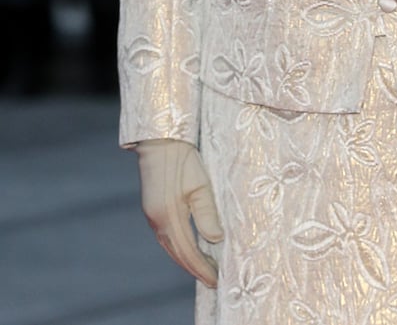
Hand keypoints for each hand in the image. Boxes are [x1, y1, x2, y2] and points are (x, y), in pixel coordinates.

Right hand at [136, 139, 223, 287]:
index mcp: (169, 216)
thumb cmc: (183, 159)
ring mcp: (153, 216)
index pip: (188, 252)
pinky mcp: (153, 210)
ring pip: (171, 247)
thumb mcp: (200, 184)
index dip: (203, 268)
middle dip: (196, 268)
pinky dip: (179, 248)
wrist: (160, 141)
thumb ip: (207, 214)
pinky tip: (189, 249)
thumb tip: (216, 240)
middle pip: (178, 254)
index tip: (217, 280)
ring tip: (205, 268)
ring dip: (187, 260)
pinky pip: (166, 237)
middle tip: (214, 280)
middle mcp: (158, 221)